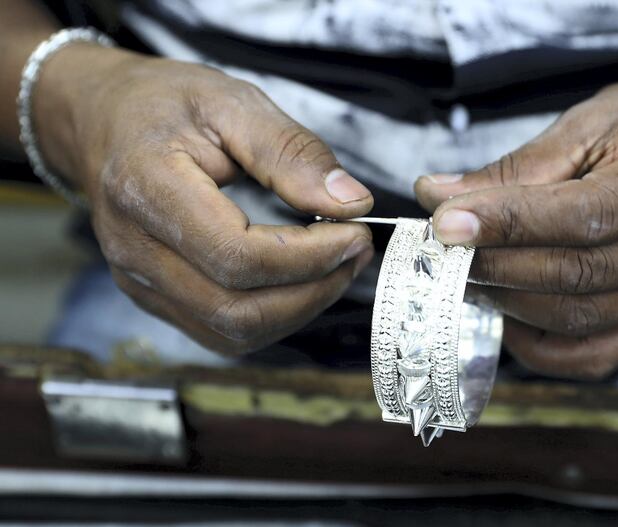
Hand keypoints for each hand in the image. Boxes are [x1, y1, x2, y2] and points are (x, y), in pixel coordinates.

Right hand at [36, 46, 374, 353]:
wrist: (103, 120)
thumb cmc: (163, 105)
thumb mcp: (231, 102)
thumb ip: (291, 151)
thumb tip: (350, 202)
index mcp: (147, 190)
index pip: (237, 256)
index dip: (309, 256)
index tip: (354, 232)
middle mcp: (136, 249)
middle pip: (237, 308)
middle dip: (314, 289)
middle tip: (356, 251)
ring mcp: (140, 281)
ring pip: (234, 332)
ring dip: (300, 309)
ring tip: (337, 266)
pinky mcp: (155, 297)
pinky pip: (222, 332)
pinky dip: (274, 316)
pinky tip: (301, 282)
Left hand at [415, 65, 617, 378]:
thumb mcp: (588, 124)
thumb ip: (514, 168)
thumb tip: (435, 196)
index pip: (585, 216)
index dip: (510, 223)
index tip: (446, 221)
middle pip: (576, 275)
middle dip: (495, 262)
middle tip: (442, 245)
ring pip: (577, 318)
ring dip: (506, 299)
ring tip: (464, 270)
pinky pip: (593, 355)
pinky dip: (539, 346)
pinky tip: (505, 310)